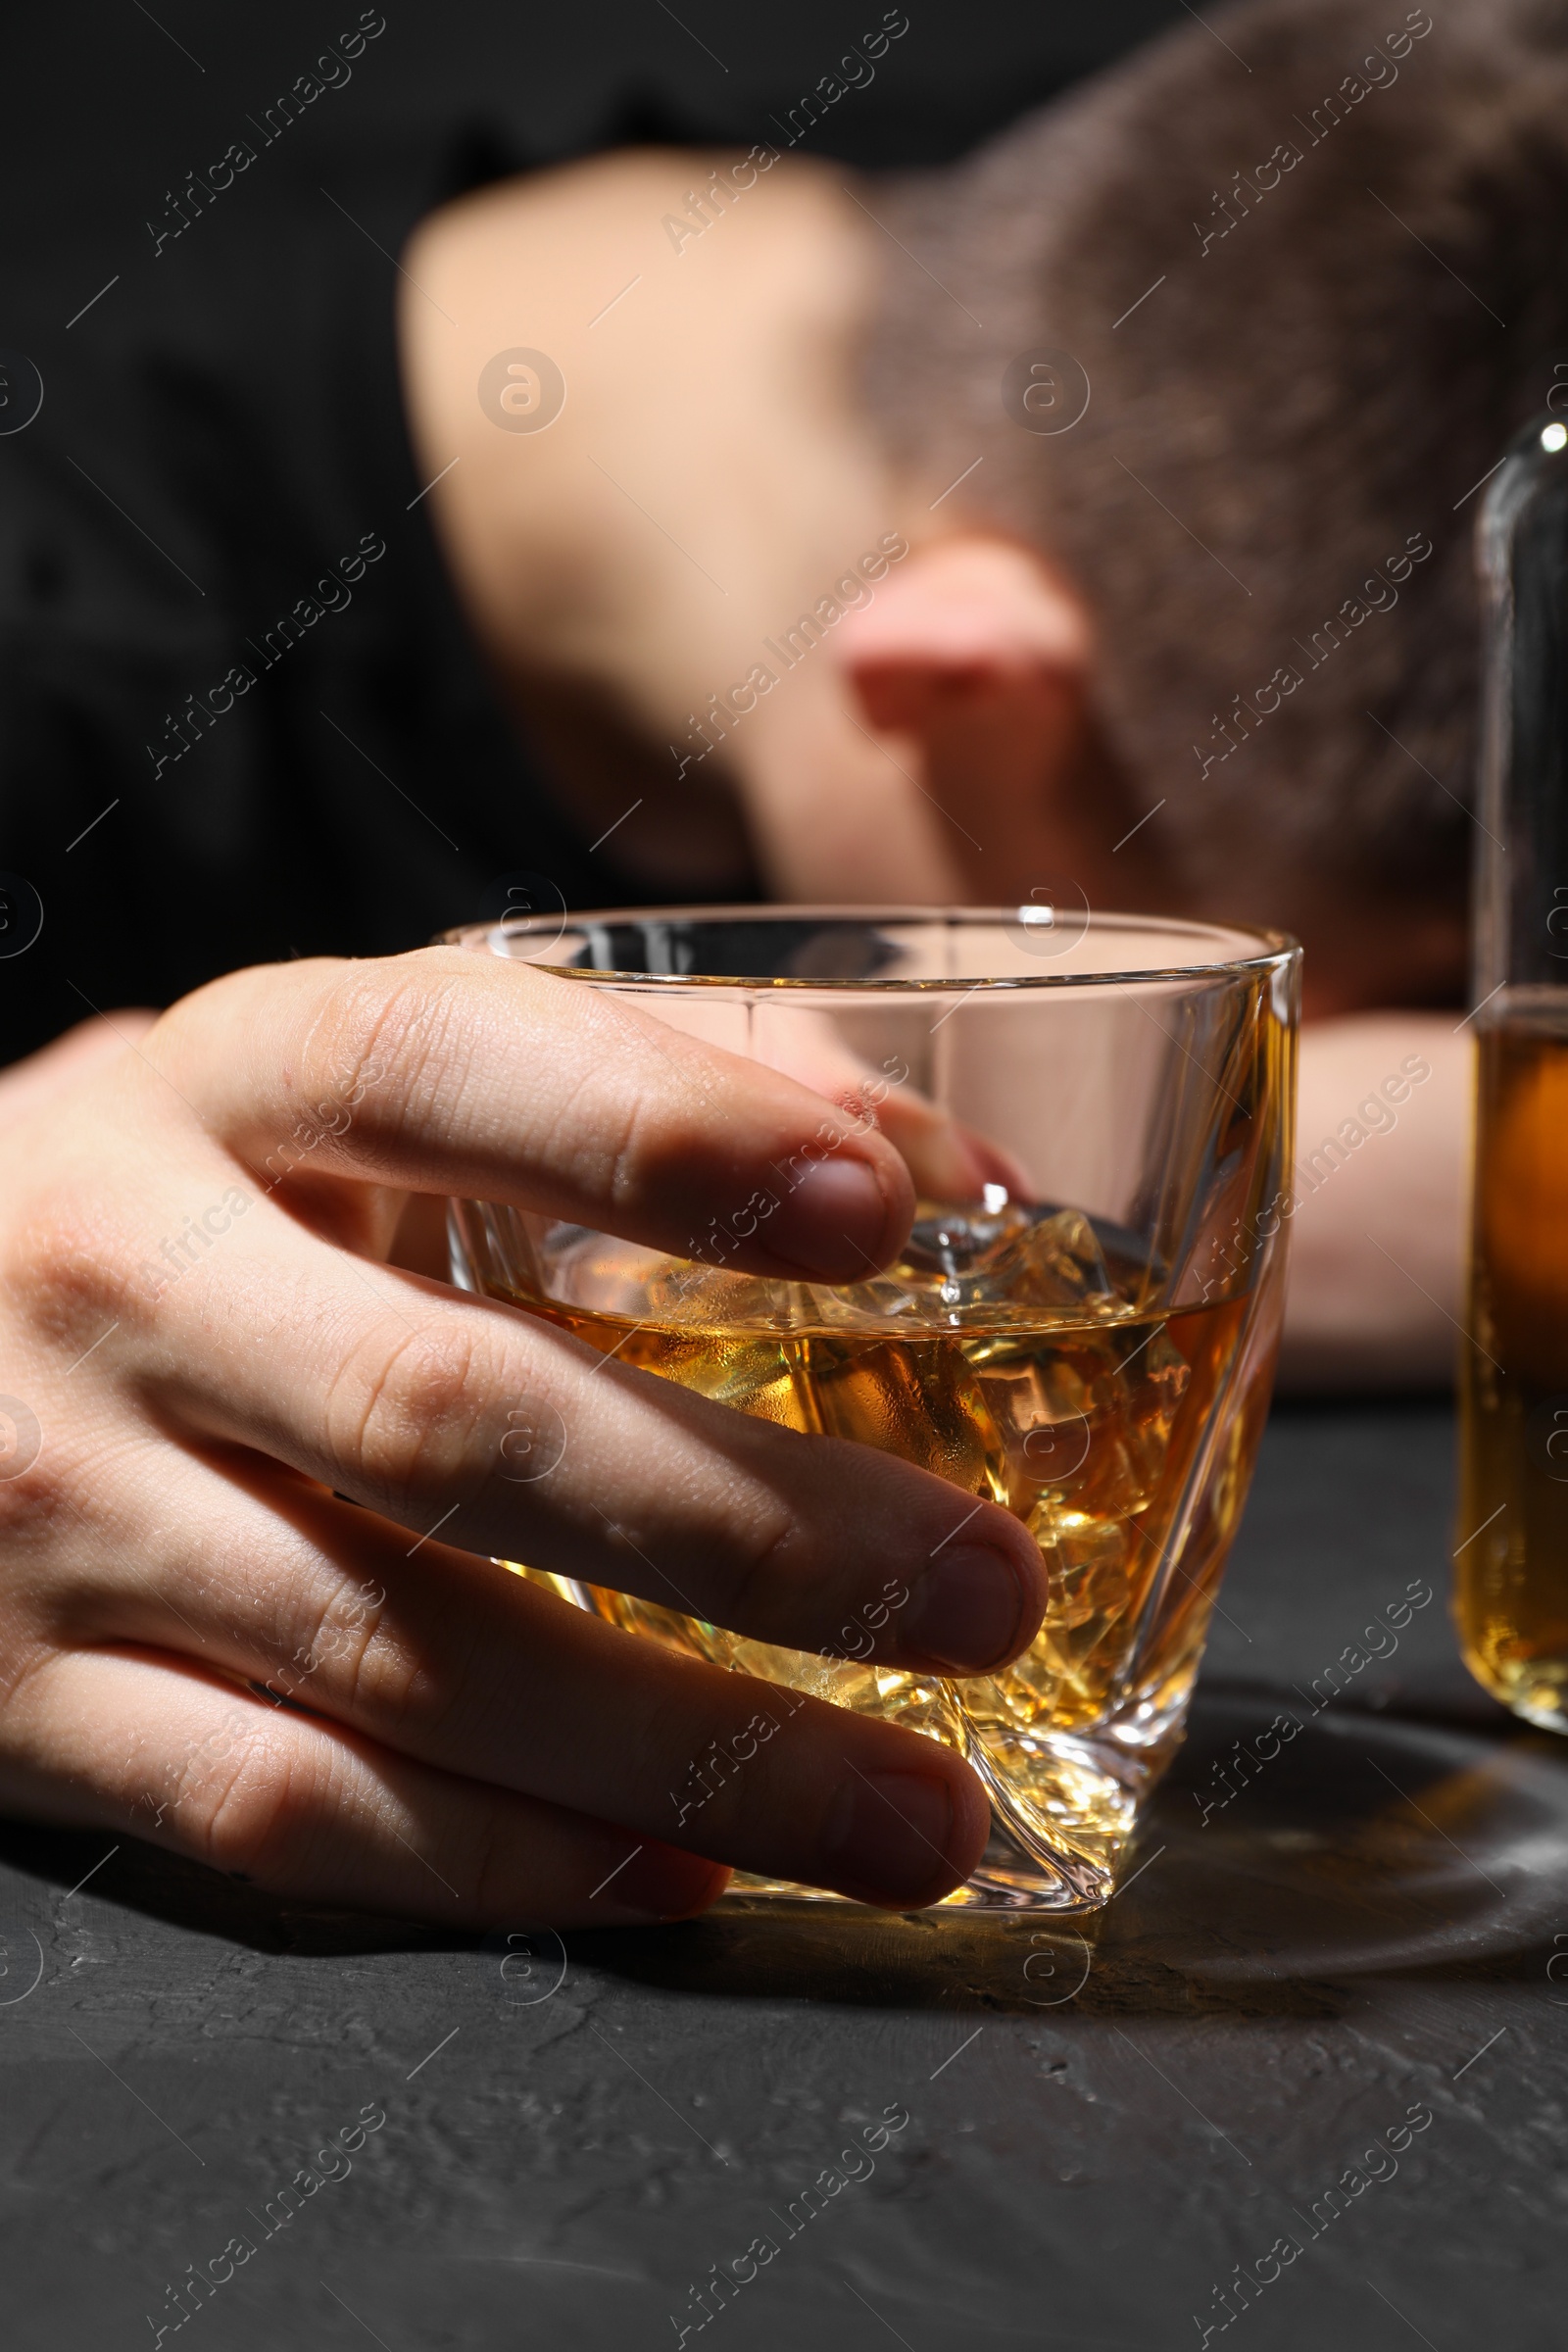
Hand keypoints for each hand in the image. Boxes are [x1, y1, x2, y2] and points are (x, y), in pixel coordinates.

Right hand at [0, 951, 1045, 1923]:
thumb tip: (938, 1168)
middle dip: (753, 1525)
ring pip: (399, 1658)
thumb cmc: (202, 1192)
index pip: (430, 1069)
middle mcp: (125, 1281)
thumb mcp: (349, 1079)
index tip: (886, 1218)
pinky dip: (510, 1859)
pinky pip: (288, 1813)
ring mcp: (60, 1509)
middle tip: (985, 1587)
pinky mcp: (28, 1704)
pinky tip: (696, 1869)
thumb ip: (633, 1070)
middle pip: (450, 1417)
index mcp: (225, 1079)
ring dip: (690, 1751)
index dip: (659, 1136)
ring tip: (920, 1806)